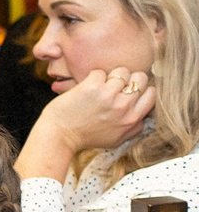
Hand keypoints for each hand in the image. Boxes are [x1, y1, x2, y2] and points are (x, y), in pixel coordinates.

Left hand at [28, 66, 156, 174]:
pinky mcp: (91, 87)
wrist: (58, 136)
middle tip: (115, 87)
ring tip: (100, 87)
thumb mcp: (116, 140)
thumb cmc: (86, 138)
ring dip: (111, 76)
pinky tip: (86, 88)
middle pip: (140, 77)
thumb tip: (145, 116)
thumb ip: (134, 128)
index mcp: (132, 118)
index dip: (142, 89)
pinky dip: (92, 77)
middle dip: (129, 79)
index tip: (129, 92)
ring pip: (122, 71)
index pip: (152, 93)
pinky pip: (100, 72)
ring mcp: (108, 95)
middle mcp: (123, 106)